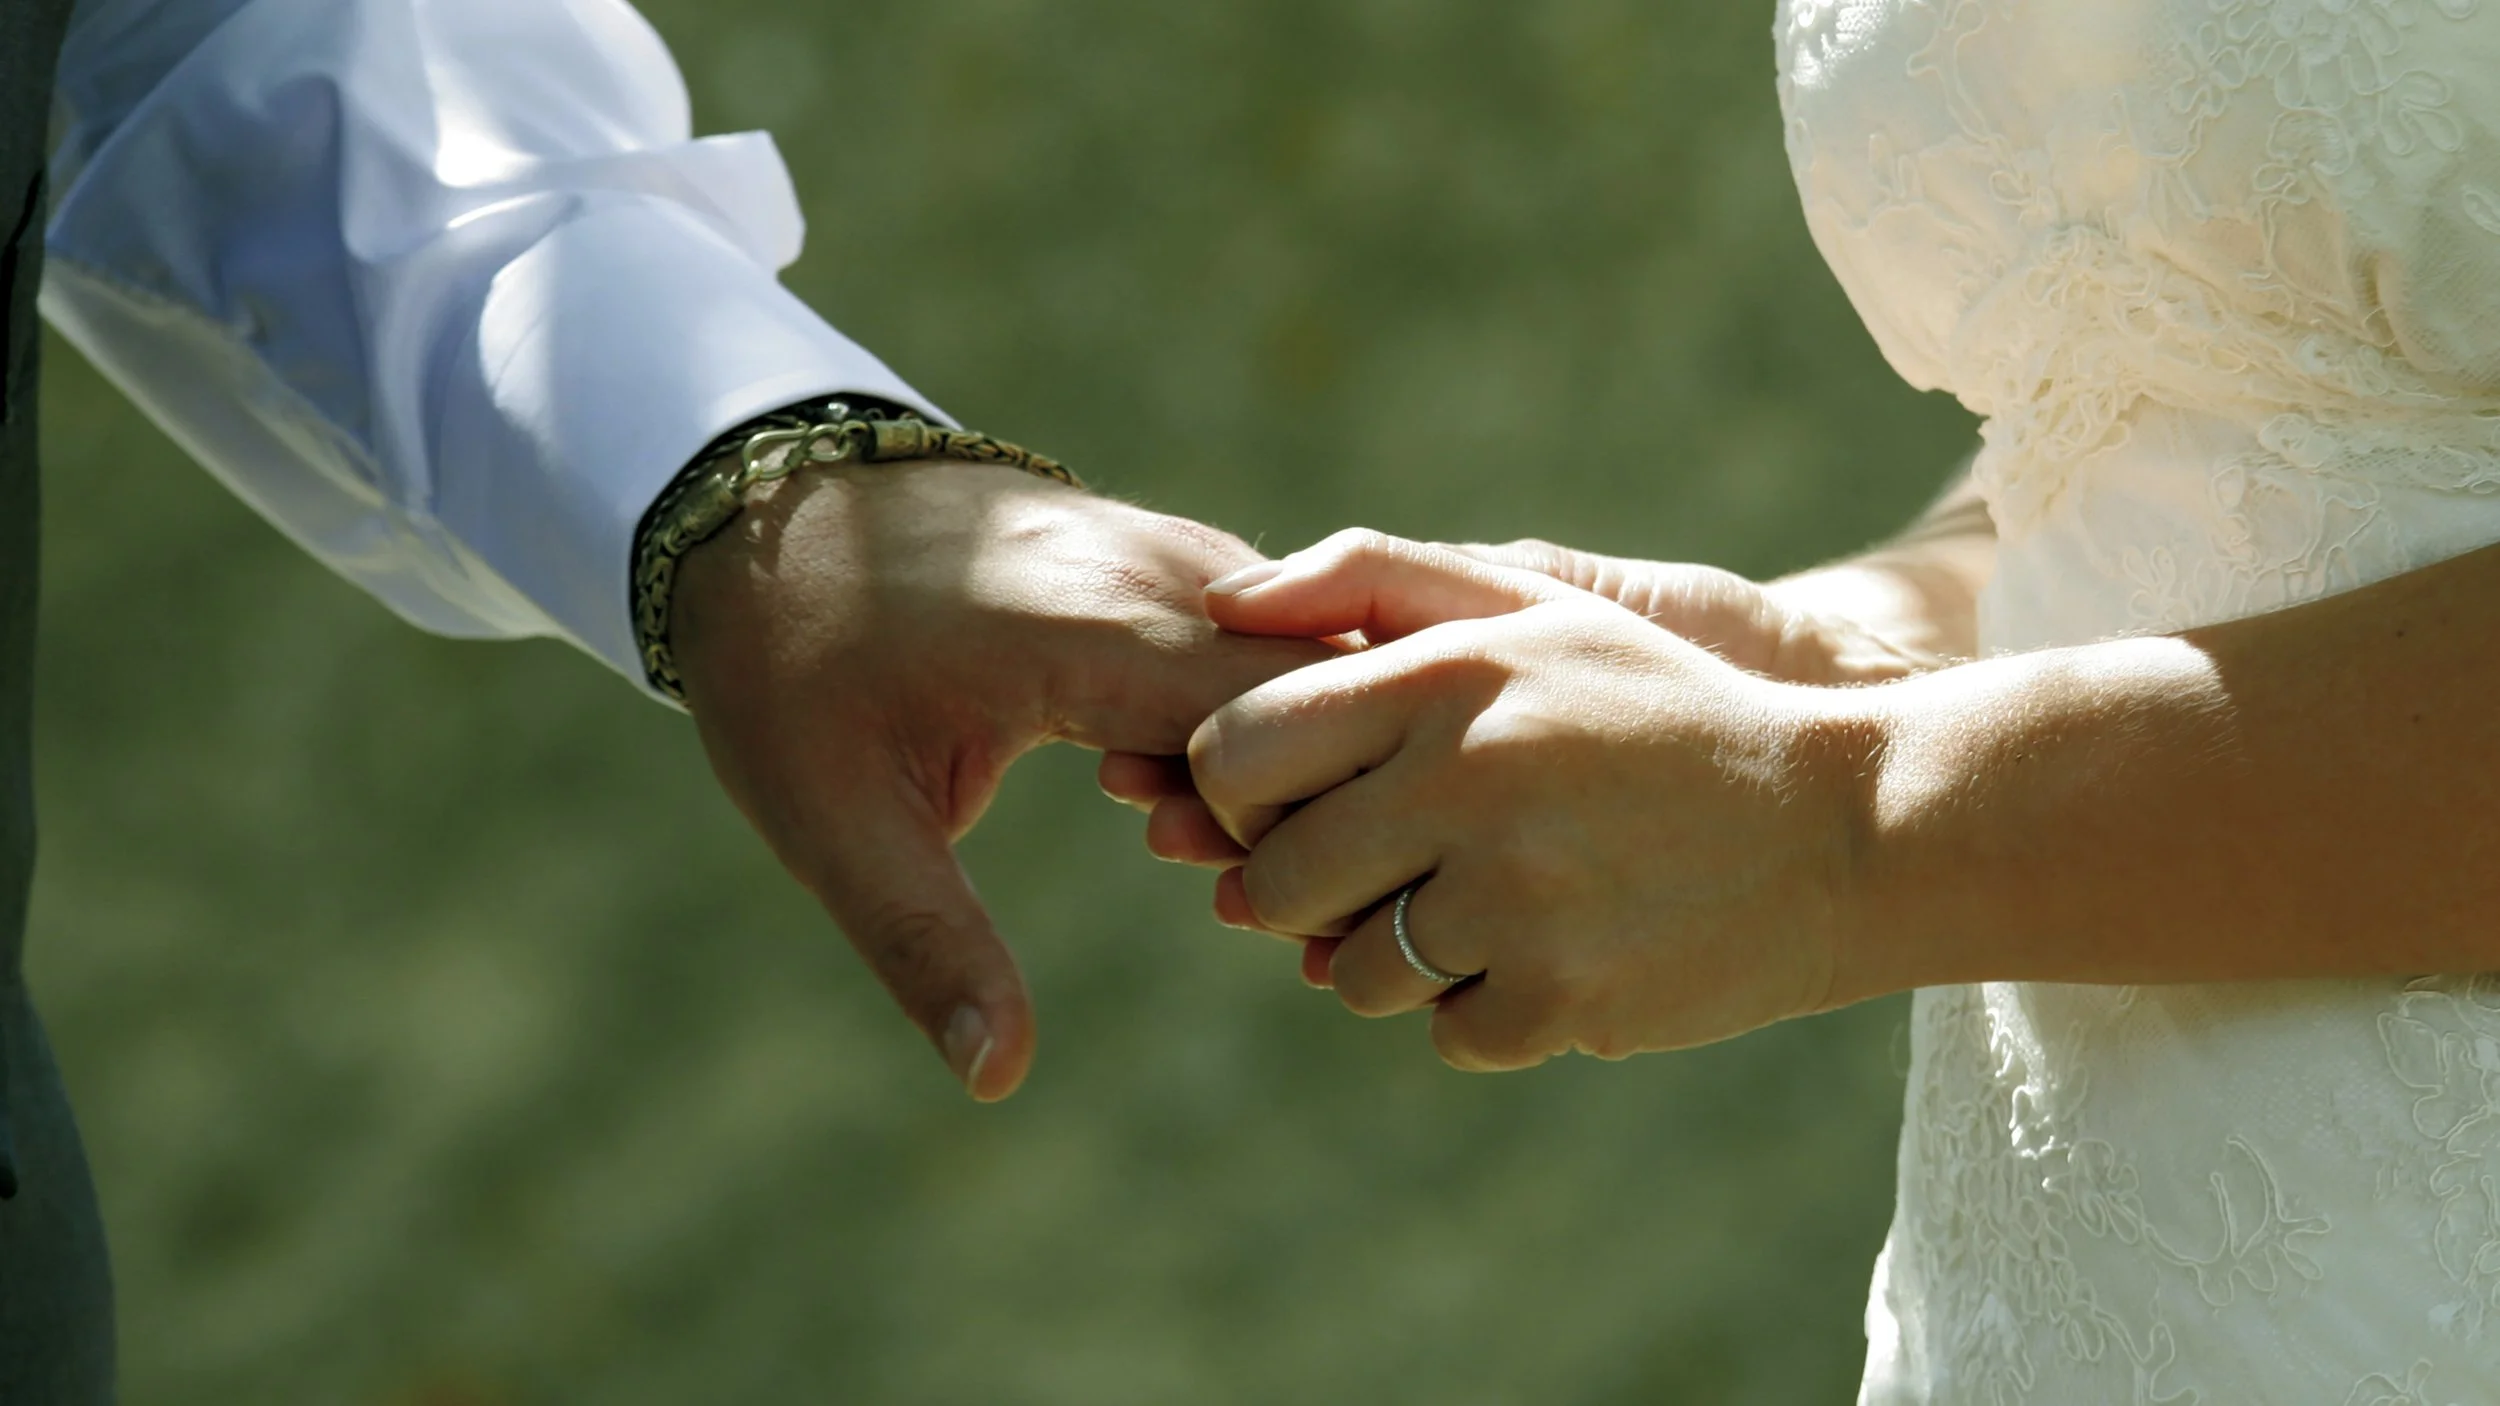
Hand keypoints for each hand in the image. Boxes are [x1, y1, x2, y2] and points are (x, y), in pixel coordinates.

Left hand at [669, 460, 1330, 1099]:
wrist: (759, 504)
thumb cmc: (792, 663)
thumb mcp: (834, 821)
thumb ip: (929, 945)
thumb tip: (995, 1079)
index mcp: (1095, 629)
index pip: (1279, 739)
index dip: (1281, 838)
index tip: (1230, 910)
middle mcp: (1166, 570)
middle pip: (1330, 693)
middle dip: (1317, 806)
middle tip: (1243, 900)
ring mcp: (1182, 548)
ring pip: (1322, 658)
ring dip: (1303, 762)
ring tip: (1217, 858)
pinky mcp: (1181, 553)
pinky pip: (1283, 635)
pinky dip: (1282, 719)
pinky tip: (1219, 796)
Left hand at [1182, 531, 1867, 1068]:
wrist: (1842, 828)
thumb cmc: (1660, 708)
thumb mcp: (1538, 608)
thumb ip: (1373, 579)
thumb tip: (1219, 605)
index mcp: (1443, 675)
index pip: (1234, 754)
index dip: (1249, 794)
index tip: (1311, 800)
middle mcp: (1466, 778)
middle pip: (1277, 878)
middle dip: (1314, 887)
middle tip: (1401, 869)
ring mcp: (1513, 898)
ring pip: (1350, 971)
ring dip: (1404, 957)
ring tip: (1503, 905)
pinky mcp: (1560, 998)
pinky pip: (1445, 1034)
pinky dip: (1491, 1011)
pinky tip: (1564, 952)